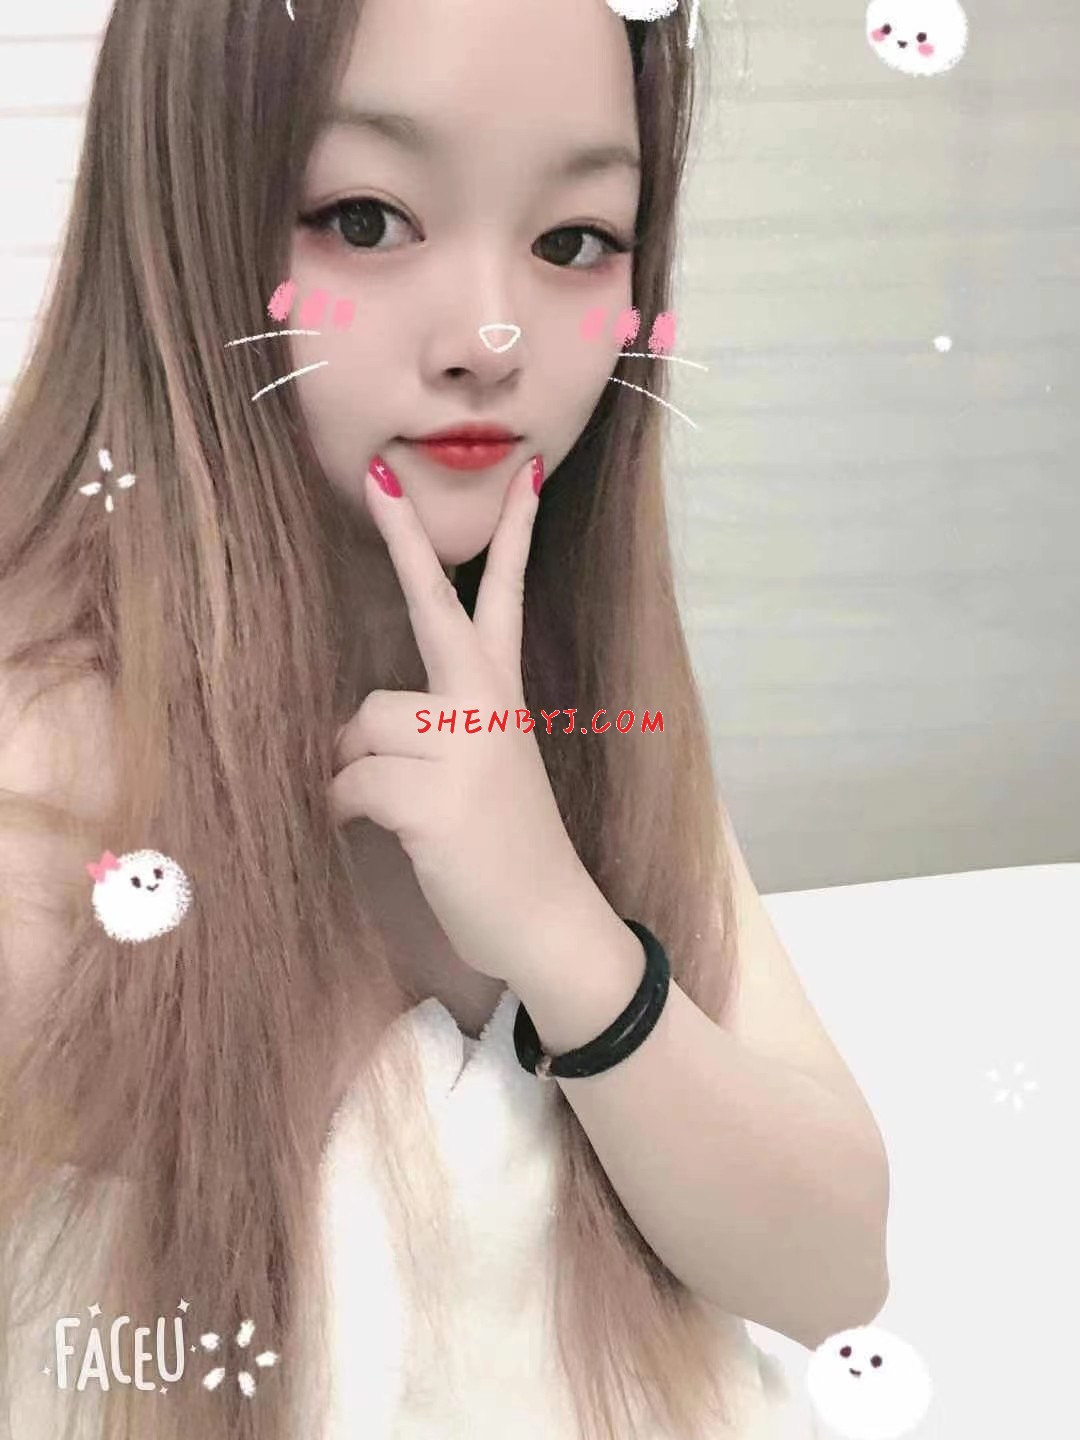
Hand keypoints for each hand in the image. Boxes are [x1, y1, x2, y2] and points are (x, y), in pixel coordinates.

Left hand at [329, 452, 587, 983]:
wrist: (550, 920)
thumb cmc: (507, 846)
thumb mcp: (486, 769)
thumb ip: (439, 728)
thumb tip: (357, 723)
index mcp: (502, 694)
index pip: (506, 600)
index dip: (515, 535)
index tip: (525, 474)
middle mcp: (487, 707)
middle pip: (436, 609)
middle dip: (406, 540)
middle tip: (379, 472)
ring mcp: (466, 748)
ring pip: (363, 721)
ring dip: (356, 766)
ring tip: (391, 806)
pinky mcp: (435, 798)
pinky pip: (351, 779)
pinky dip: (345, 807)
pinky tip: (373, 829)